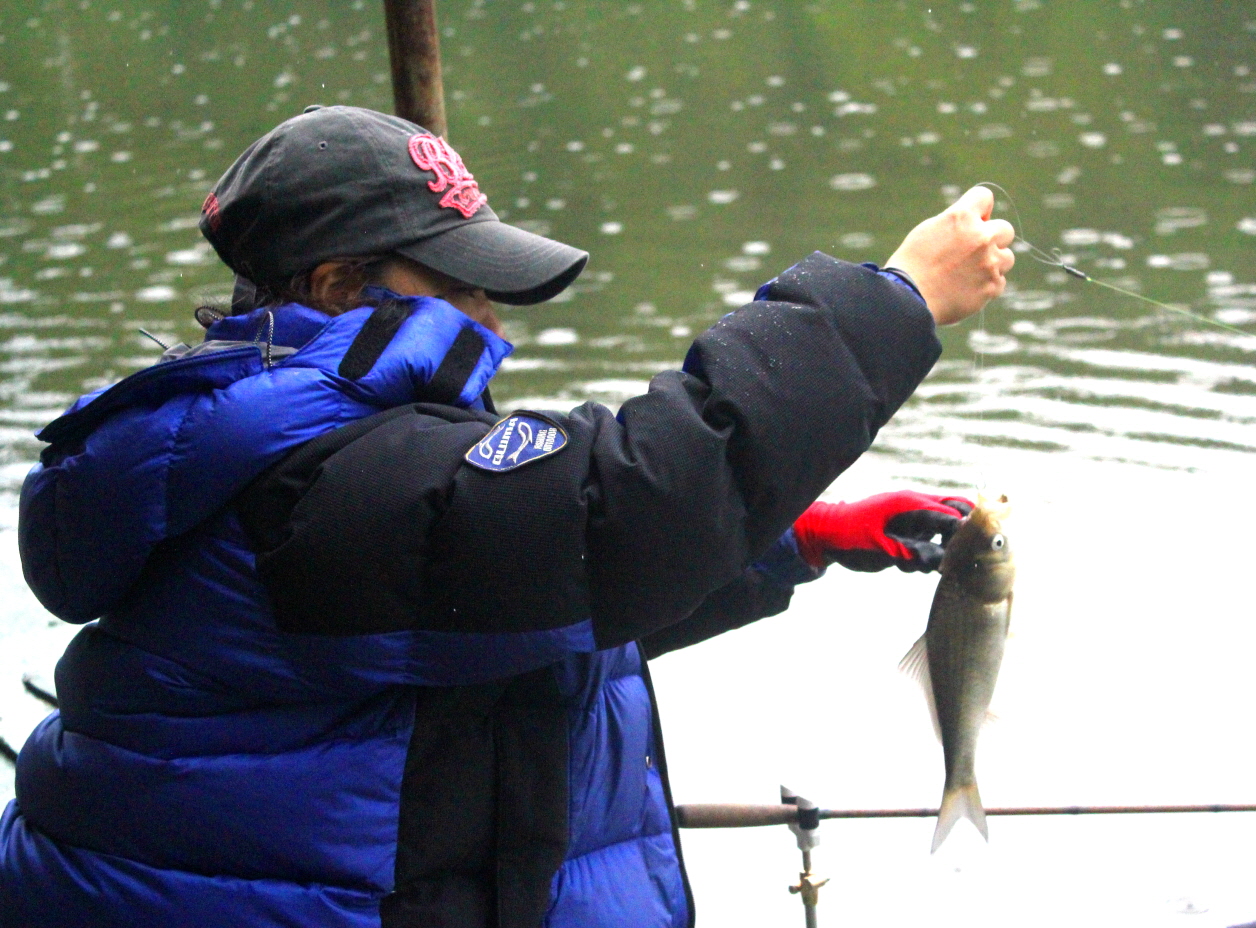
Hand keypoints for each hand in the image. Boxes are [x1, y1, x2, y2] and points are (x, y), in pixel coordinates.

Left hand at [792, 492, 973, 572]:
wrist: (827, 536)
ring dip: (941, 550)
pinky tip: (904, 564)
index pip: (952, 516)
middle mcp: (917, 507)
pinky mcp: (909, 532)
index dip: (966, 535)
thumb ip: (913, 553)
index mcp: (911, 504)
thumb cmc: (851, 539)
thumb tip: (943, 561)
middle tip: (951, 561)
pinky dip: (926, 555)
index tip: (970, 557)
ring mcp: (914, 519)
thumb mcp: (881, 549)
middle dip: (960, 538)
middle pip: (957, 513)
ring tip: (914, 563)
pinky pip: (931, 541)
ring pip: (946, 530)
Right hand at [884, 185, 1014, 325]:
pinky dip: (986, 285)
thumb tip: (976, 221)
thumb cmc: (911, 265)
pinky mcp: (992, 287)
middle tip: (972, 251)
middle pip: (1005, 229)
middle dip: (992, 238)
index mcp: (961, 217)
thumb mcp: (928, 231)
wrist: (908, 300)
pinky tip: (966, 289)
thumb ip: (956, 223)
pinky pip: (999, 282)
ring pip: (1007, 257)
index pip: (984, 197)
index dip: (979, 209)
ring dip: (993, 263)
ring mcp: (989, 263)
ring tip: (968, 274)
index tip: (972, 222)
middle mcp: (981, 237)